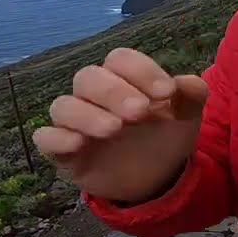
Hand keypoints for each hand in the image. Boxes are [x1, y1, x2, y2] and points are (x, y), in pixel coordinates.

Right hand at [32, 47, 209, 202]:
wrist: (158, 177)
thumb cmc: (166, 135)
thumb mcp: (186, 117)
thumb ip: (191, 96)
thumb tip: (191, 82)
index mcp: (124, 78)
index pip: (120, 59)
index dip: (142, 71)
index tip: (167, 94)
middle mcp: (95, 95)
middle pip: (88, 77)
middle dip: (113, 92)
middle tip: (140, 112)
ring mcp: (77, 122)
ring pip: (63, 105)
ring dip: (86, 115)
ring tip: (115, 129)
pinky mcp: (64, 151)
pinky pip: (46, 137)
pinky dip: (57, 138)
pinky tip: (79, 145)